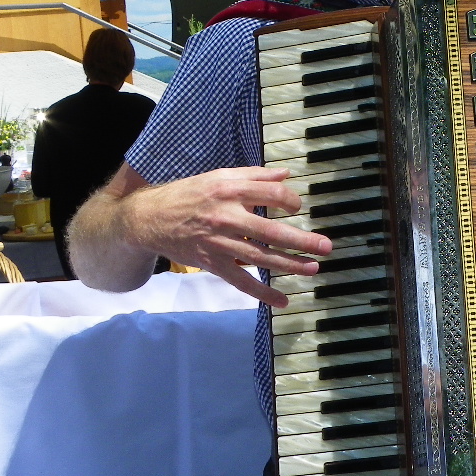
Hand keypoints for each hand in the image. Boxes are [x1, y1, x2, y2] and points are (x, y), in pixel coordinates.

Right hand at [119, 166, 332, 305]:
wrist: (150, 218)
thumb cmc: (189, 194)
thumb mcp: (219, 177)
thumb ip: (254, 176)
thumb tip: (285, 174)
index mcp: (230, 191)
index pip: (271, 195)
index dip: (291, 200)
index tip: (299, 208)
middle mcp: (226, 217)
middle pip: (271, 231)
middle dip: (301, 241)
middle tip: (326, 247)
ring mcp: (220, 243)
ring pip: (260, 258)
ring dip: (289, 265)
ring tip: (313, 269)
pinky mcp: (213, 263)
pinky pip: (241, 281)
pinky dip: (262, 293)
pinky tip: (282, 300)